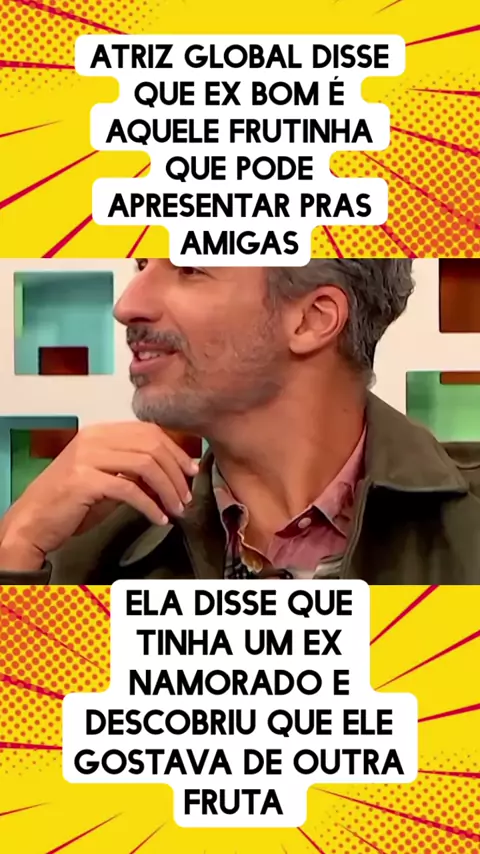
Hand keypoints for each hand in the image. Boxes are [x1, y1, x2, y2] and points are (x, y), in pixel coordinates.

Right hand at [0, 422, 198, 570]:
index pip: (149, 431)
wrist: (33, 521)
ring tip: (177, 509)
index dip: (175, 450)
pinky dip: (150, 506)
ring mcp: (87, 457)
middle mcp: (94, 438)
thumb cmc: (70, 503)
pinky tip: (158, 519)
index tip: (190, 471)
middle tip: (187, 495)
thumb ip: (134, 471)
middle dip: (176, 472)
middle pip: (152, 445)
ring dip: (168, 490)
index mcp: (100, 432)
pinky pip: (130, 490)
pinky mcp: (84, 480)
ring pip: (146, 465)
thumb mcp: (106, 479)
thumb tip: (172, 474)